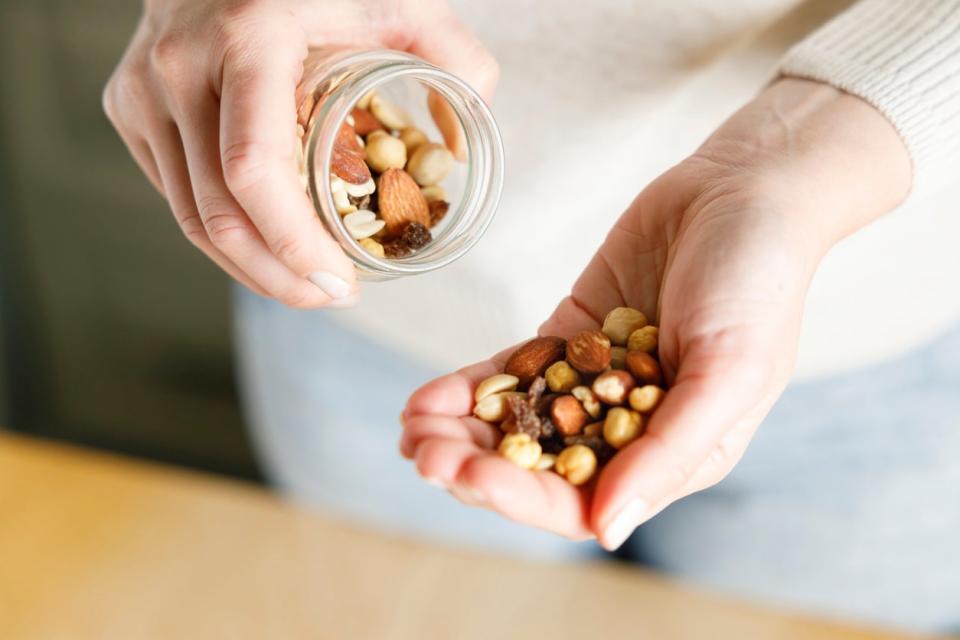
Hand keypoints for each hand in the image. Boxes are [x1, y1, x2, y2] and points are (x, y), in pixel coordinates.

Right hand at [103, 0, 497, 306]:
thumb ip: (454, 55)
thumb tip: (459, 148)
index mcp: (249, 40)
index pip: (253, 170)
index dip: (293, 244)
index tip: (340, 281)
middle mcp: (181, 69)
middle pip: (218, 215)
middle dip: (281, 277)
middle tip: (334, 296)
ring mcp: (144, 93)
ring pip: (191, 219)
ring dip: (252, 269)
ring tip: (307, 287)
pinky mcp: (129, 110)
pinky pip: (177, 197)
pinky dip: (226, 237)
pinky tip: (270, 248)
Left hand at [401, 78, 910, 546]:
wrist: (742, 189)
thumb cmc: (757, 282)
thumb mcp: (728, 370)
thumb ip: (670, 451)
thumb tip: (607, 531)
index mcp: (674, 454)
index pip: (584, 502)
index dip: (519, 497)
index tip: (467, 475)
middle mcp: (629, 427)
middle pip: (538, 468)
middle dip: (475, 465)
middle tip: (420, 452)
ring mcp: (593, 381)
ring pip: (517, 422)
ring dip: (461, 430)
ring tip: (410, 424)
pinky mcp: (570, 336)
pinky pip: (513, 370)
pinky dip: (470, 385)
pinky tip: (428, 393)